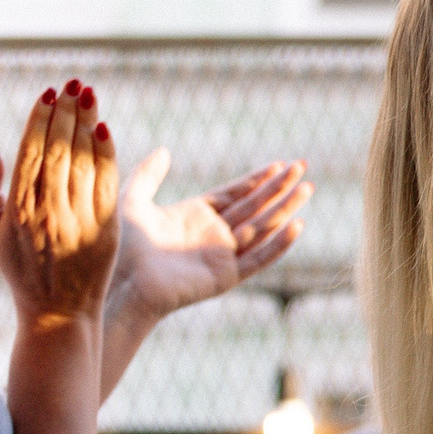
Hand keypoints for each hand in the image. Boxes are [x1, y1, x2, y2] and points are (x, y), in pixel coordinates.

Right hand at [0, 81, 117, 325]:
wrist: (57, 313)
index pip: (30, 154)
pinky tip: (106, 130)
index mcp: (17, 210)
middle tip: (73, 84)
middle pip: (57, 151)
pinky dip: (106, 155)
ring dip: (86, 124)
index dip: (39, 121)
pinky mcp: (104, 230)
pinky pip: (106, 184)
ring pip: (81, 162)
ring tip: (89, 95)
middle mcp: (46, 211)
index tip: (48, 94)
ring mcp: (76, 220)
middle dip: (65, 113)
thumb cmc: (24, 272)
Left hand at [110, 152, 310, 324]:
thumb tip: (164, 150)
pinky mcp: (228, 276)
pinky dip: (280, 244)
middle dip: (280, 186)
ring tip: (308, 187)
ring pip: (264, 226)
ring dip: (287, 207)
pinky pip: (260, 258)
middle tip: (303, 166)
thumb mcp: (133, 201)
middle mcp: (215, 234)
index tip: (279, 163)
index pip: (236, 193)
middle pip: (256, 205)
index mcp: (197, 215)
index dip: (257, 178)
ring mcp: (224, 255)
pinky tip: (297, 226)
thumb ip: (148, 175)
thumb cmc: (124, 247)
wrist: (125, 283)